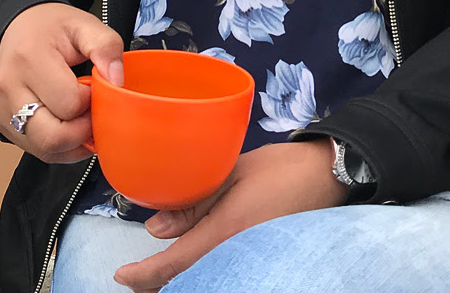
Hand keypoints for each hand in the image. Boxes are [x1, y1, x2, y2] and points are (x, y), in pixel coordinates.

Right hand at [0, 2, 124, 162]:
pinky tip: (69, 124)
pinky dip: (60, 145)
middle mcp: (8, 88)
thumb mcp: (84, 25)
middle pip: (54, 136)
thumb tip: (117, 82)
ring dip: (73, 141)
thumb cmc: (51, 27)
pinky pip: (37, 150)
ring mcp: (0, 110)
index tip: (95, 84)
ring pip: (46, 149)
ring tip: (81, 115)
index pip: (70, 103)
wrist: (16, 26)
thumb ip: (106, 47)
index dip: (92, 99)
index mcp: (29, 58)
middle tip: (92, 107)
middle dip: (83, 129)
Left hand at [114, 139, 347, 292]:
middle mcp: (238, 256)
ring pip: (203, 280)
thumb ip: (194, 202)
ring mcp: (251, 261)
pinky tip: (192, 263)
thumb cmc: (282, 168)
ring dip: (178, 278)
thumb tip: (154, 228)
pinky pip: (223, 274)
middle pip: (187, 282)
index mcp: (227, 232)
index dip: (143, 275)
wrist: (328, 176)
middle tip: (134, 275)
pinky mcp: (261, 259)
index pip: (174, 265)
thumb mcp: (232, 174)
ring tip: (156, 271)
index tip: (121, 275)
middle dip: (157, 282)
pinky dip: (200, 273)